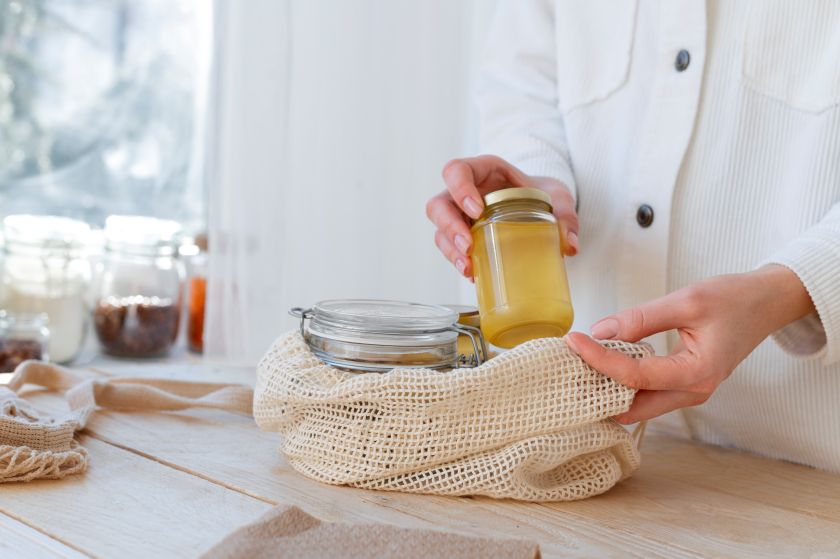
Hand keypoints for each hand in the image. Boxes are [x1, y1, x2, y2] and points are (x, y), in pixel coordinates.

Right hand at [426, 155, 577, 277]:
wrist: (541, 207)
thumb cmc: (543, 194)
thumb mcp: (558, 197)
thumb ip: (566, 216)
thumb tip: (569, 246)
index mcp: (484, 171)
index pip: (457, 171)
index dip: (460, 189)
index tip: (477, 210)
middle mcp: (465, 193)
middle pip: (439, 205)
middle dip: (449, 227)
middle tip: (468, 246)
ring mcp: (460, 216)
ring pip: (440, 230)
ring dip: (450, 250)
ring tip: (468, 267)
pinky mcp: (463, 238)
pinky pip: (450, 249)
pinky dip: (458, 263)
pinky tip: (474, 275)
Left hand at [565, 265, 814, 423]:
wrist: (766, 303)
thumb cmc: (734, 299)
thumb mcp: (685, 301)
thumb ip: (641, 318)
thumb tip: (600, 331)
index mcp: (697, 373)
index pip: (634, 376)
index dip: (599, 360)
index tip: (574, 341)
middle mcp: (694, 392)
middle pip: (634, 406)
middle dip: (599, 390)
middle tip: (570, 364)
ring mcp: (690, 392)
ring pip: (640, 406)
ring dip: (610, 389)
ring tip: (581, 364)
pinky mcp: (685, 385)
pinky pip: (648, 395)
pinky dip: (624, 384)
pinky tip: (604, 365)